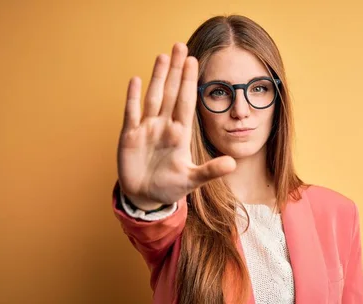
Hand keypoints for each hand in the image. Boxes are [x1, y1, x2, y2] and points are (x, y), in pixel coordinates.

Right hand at [117, 43, 235, 209]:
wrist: (145, 197)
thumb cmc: (169, 187)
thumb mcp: (191, 180)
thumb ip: (210, 171)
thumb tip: (233, 163)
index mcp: (180, 134)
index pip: (186, 102)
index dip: (190, 82)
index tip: (195, 61)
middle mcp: (164, 126)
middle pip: (171, 93)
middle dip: (176, 70)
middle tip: (181, 46)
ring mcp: (146, 129)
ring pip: (154, 97)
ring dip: (158, 77)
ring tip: (163, 56)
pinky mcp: (129, 136)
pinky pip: (131, 112)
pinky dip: (132, 97)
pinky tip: (135, 80)